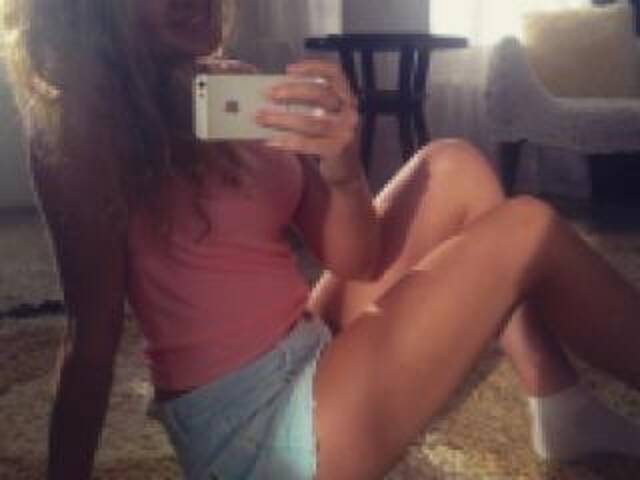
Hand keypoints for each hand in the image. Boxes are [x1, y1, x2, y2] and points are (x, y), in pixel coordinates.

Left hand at [255, 60, 361, 182]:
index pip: (335, 74)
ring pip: (312, 121)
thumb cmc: (327, 140)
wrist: (345, 172)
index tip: (289, 69)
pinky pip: (309, 144)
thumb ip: (309, 104)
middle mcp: (349, 112)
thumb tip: (274, 94)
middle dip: (292, 91)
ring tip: (261, 117)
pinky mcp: (337, 150)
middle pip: (321, 94)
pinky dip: (288, 141)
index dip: (313, 67)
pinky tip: (272, 141)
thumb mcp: (325, 117)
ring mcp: (345, 132)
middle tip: (268, 93)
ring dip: (283, 118)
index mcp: (347, 99)